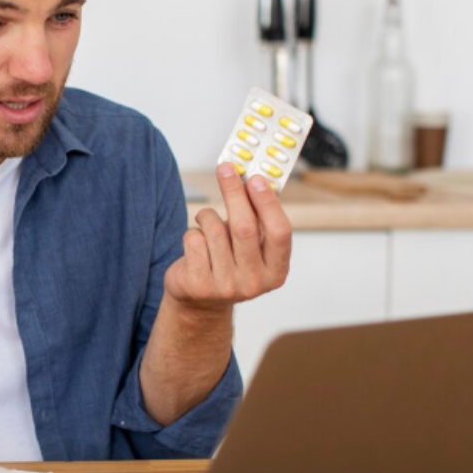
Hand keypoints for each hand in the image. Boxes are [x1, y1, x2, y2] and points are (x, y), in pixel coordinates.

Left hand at [163, 166, 291, 312]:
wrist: (201, 302)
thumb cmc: (230, 265)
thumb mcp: (252, 248)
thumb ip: (258, 221)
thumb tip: (254, 179)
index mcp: (276, 272)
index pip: (280, 232)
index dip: (268, 203)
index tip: (256, 178)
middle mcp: (254, 282)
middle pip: (245, 227)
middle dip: (234, 192)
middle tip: (226, 169)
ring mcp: (226, 286)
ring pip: (214, 230)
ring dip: (207, 216)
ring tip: (206, 221)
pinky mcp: (198, 284)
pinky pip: (194, 239)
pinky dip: (192, 232)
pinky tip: (196, 244)